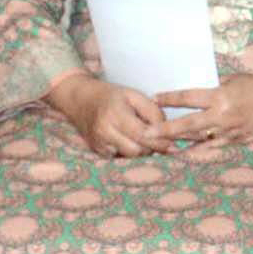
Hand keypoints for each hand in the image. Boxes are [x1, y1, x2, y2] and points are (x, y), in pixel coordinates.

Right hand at [48, 73, 177, 158]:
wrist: (80, 99)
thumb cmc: (111, 95)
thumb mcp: (134, 95)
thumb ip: (152, 111)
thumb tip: (166, 130)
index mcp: (115, 114)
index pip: (142, 134)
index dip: (159, 140)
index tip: (172, 142)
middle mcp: (104, 131)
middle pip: (137, 150)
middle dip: (152, 147)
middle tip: (160, 140)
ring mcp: (99, 143)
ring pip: (129, 157)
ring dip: (142, 151)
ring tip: (145, 139)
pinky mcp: (97, 151)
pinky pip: (120, 158)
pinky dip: (129, 152)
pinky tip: (131, 142)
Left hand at [156, 74, 252, 144]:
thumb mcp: (235, 80)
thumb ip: (215, 88)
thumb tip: (199, 94)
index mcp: (221, 96)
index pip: (189, 98)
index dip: (170, 98)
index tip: (154, 98)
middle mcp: (223, 116)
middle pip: (188, 124)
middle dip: (166, 129)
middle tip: (146, 133)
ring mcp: (230, 130)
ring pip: (198, 138)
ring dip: (178, 142)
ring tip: (160, 145)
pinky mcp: (237, 139)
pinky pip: (213, 145)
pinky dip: (199, 148)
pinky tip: (186, 152)